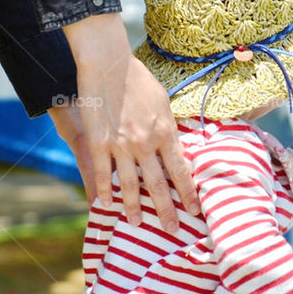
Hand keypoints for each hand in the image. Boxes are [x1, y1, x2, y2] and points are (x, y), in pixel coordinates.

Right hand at [56, 13, 199, 229]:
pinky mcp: (99, 142)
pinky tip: (105, 205)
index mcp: (166, 133)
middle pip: (158, 185)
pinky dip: (104, 191)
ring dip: (134, 207)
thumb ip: (169, 127)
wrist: (110, 64)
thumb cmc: (139, 79)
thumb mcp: (164, 103)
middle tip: (172, 229)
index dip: (188, 193)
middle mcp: (146, 143)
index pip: (181, 171)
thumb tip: (176, 144)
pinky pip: (102, 173)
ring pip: (130, 185)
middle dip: (166, 210)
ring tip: (138, 223)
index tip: (194, 210)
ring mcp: (121, 145)